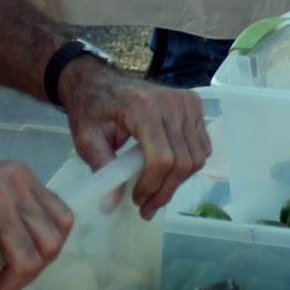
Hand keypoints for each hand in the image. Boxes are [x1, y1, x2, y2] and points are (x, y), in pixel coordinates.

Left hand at [58, 59, 211, 217]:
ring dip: (177, 182)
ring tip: (156, 192)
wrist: (98, 82)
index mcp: (143, 108)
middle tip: (146, 207)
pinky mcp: (194, 104)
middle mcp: (171, 102)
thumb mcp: (87, 139)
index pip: (161, 158)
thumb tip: (112, 204)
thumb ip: (102, 169)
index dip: (152, 185)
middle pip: (182, 161)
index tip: (136, 199)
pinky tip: (167, 172)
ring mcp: (186, 102)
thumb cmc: (91, 110)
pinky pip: (202, 145)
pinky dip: (187, 165)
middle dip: (165, 191)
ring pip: (196, 157)